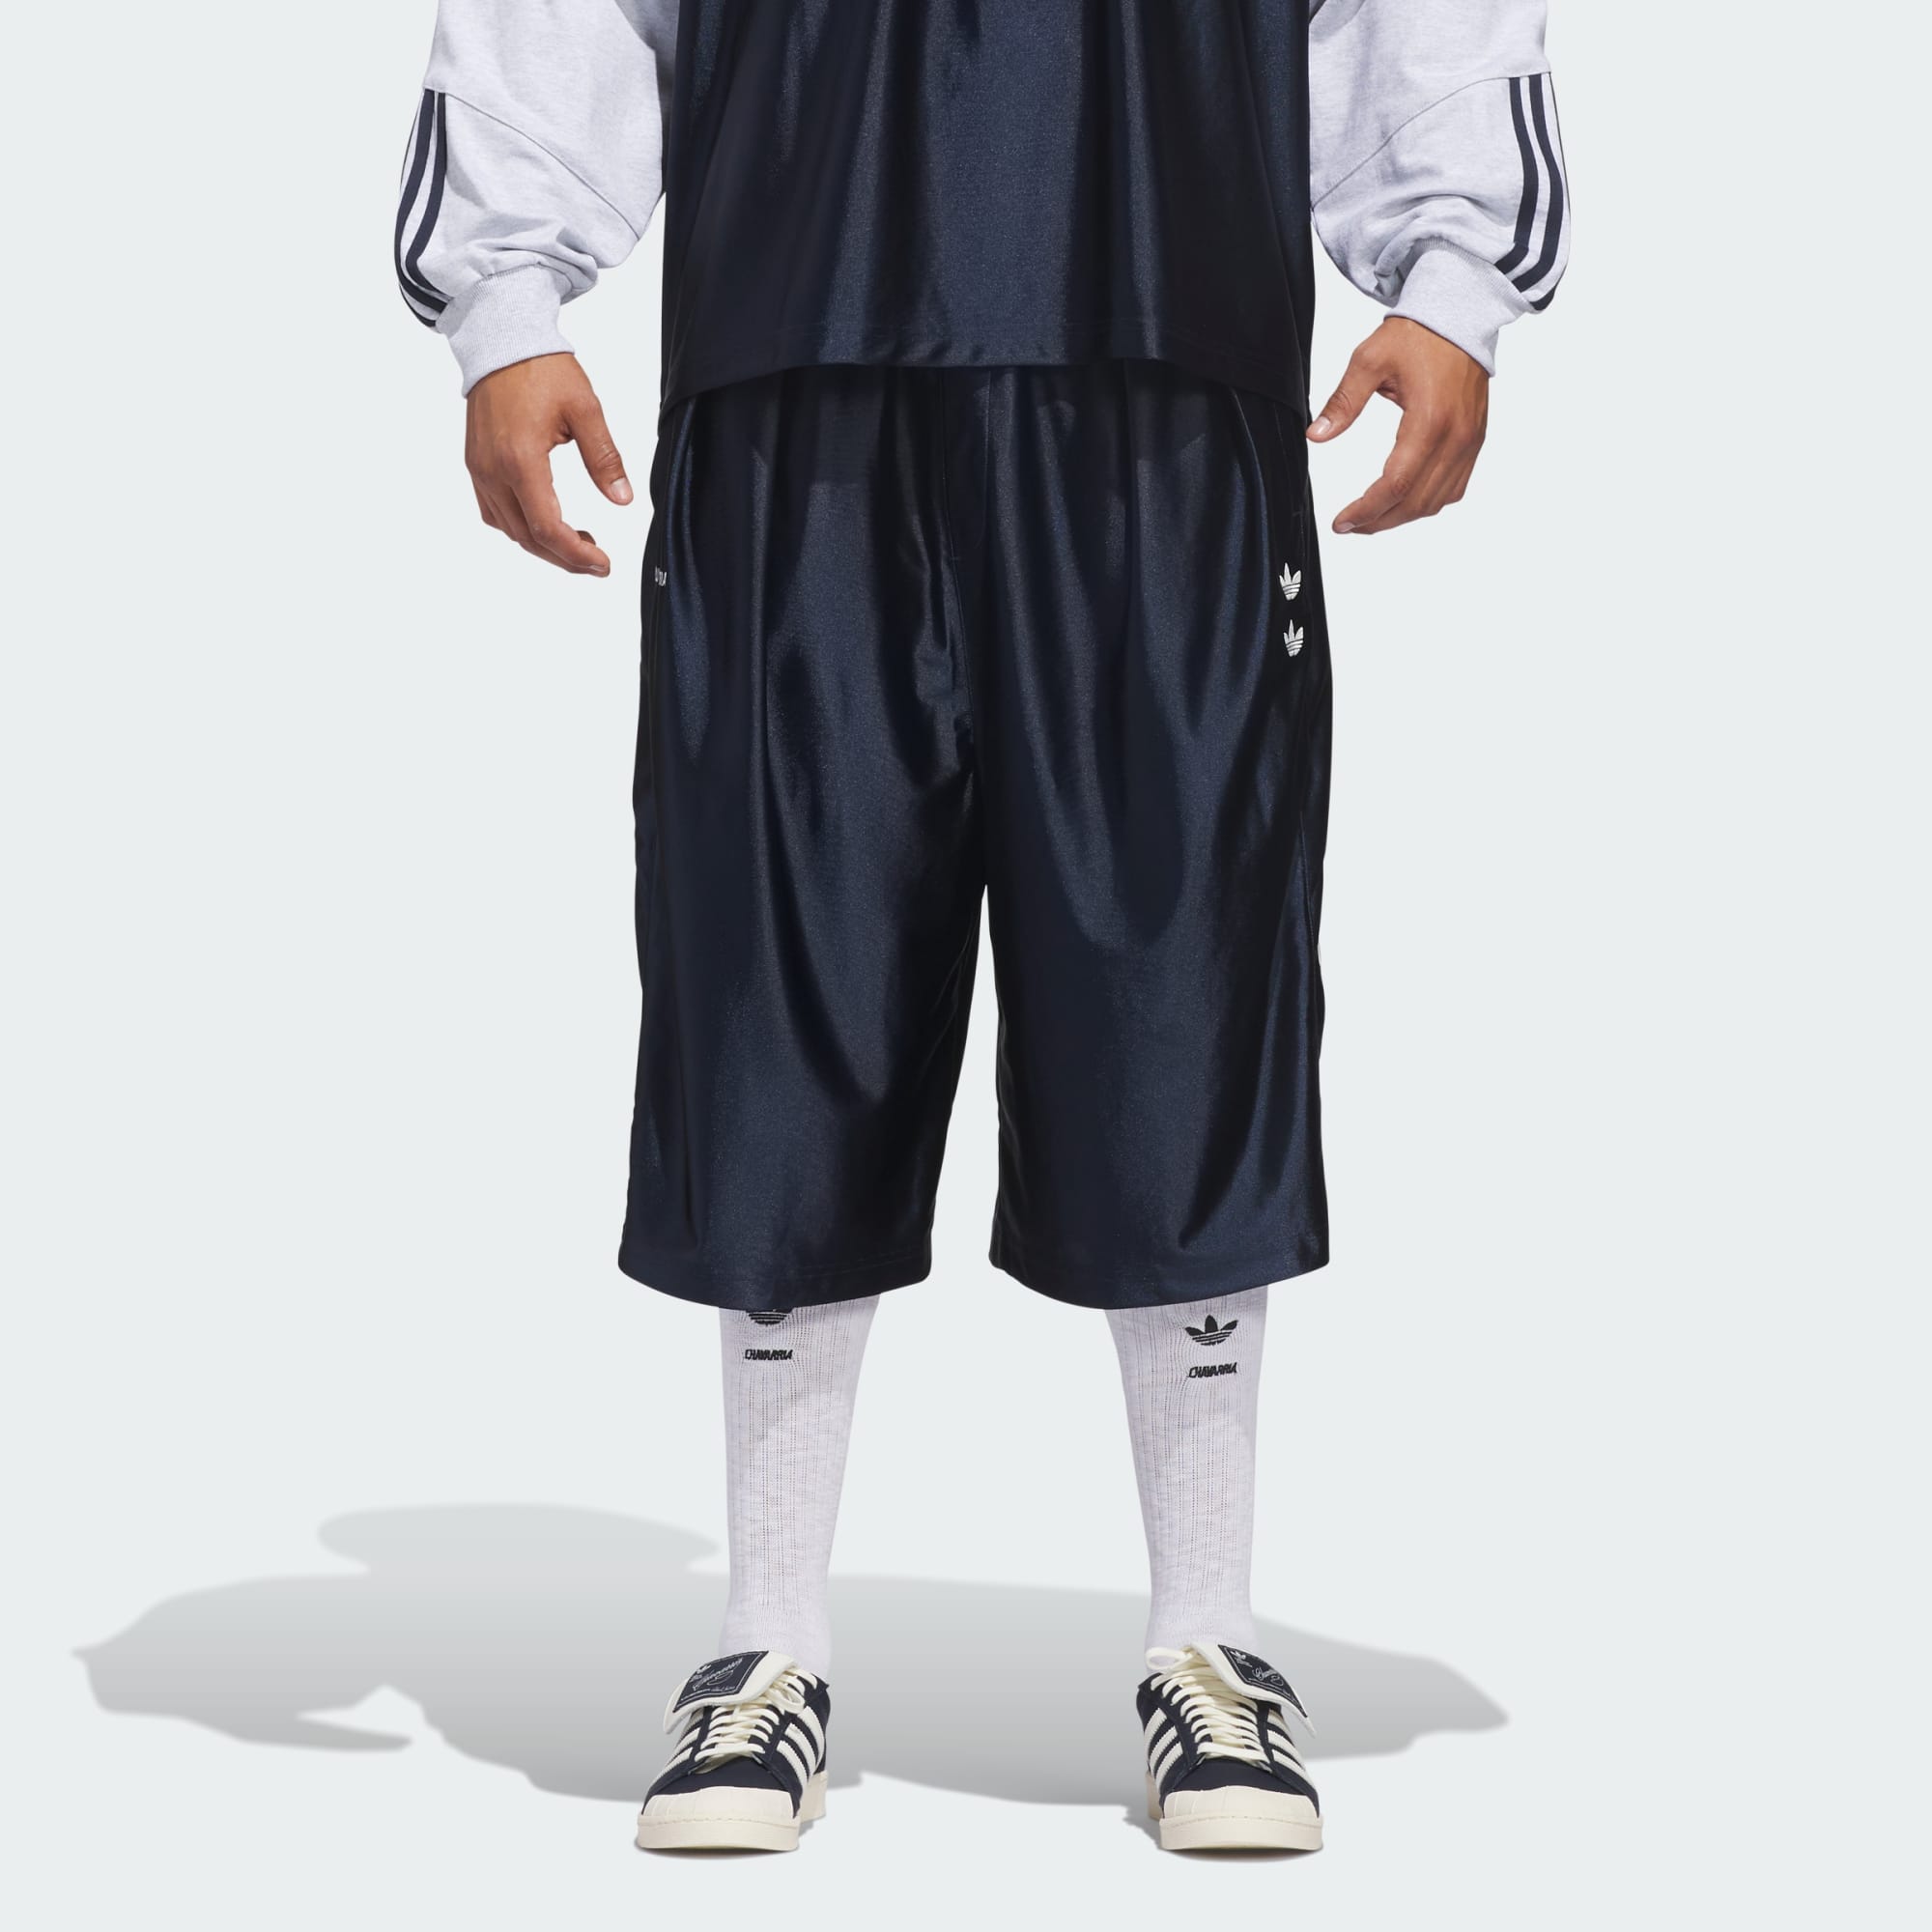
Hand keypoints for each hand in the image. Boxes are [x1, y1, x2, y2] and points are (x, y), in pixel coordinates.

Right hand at [465, 354, 631, 575]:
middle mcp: (493, 471)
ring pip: (510, 530)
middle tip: (596, 562)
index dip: (577, 555)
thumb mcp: (585, 410)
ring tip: (578, 542)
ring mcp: (479, 470)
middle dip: (565, 557)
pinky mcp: (475, 465)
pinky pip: (494, 513)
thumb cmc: (541, 369)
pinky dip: (520, 528)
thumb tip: (622, 499)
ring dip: (543, 545)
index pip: (548, 528)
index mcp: (520, 460)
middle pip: (528, 537)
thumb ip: (604, 458)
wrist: (501, 342)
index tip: (603, 563)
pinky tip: (544, 522)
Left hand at [1307, 319, 1488, 536]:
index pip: (1396, 484)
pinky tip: (1404, 501)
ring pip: (1437, 501)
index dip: (1366, 510)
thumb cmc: (1417, 336)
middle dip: (1379, 521)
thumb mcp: (1369, 360)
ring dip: (1402, 516)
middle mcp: (1455, 437)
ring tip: (1371, 518)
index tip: (1342, 522)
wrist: (1460, 317)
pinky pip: (1455, 487)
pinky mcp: (1474, 441)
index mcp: (1429, 420)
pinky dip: (1427, 503)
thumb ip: (1343, 402)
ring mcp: (1469, 442)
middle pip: (1416, 502)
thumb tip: (1316, 435)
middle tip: (1350, 525)